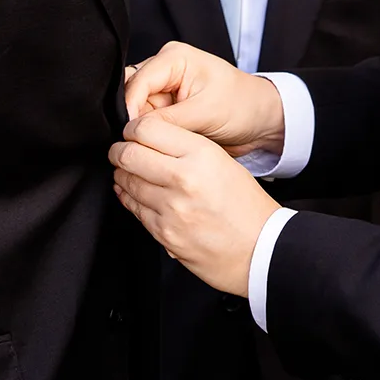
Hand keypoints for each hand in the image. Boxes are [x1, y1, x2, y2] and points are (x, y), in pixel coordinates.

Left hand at [110, 113, 279, 295]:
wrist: (260, 250)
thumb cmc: (247, 208)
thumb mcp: (223, 163)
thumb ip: (186, 149)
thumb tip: (152, 141)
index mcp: (201, 155)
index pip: (147, 129)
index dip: (132, 128)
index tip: (131, 132)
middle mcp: (183, 179)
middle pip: (129, 155)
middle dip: (118, 151)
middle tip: (120, 150)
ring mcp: (171, 209)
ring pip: (127, 183)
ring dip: (122, 175)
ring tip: (127, 172)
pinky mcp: (164, 234)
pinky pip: (135, 210)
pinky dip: (129, 199)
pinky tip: (134, 194)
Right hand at [125, 41, 284, 156]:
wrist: (261, 120)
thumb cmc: (243, 106)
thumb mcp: (206, 112)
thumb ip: (169, 120)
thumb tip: (135, 131)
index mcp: (173, 58)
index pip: (137, 80)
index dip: (130, 108)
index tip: (129, 134)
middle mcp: (164, 70)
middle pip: (130, 94)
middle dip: (133, 120)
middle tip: (137, 144)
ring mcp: (164, 91)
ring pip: (135, 112)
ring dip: (140, 131)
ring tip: (149, 148)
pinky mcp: (166, 110)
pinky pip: (147, 124)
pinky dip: (149, 137)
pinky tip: (155, 148)